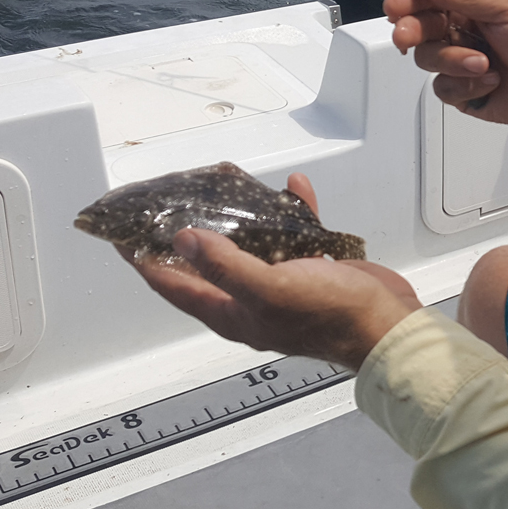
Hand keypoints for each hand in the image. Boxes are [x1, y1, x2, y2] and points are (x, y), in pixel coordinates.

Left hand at [127, 174, 421, 370]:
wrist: (388, 326)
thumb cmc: (327, 314)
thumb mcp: (268, 289)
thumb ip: (223, 265)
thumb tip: (181, 240)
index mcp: (229, 311)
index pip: (171, 283)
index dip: (142, 258)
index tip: (119, 232)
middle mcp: (248, 299)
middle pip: (205, 260)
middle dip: (187, 228)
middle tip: (173, 195)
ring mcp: (280, 284)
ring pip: (249, 243)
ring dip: (240, 214)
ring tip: (228, 183)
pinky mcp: (310, 270)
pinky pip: (293, 234)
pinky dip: (292, 212)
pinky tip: (294, 189)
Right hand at [384, 0, 507, 142]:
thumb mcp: (507, 7)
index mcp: (469, 2)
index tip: (395, 7)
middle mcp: (459, 29)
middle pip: (417, 27)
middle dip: (412, 32)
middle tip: (407, 38)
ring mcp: (458, 60)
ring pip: (427, 59)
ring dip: (454, 62)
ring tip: (484, 64)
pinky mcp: (461, 89)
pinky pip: (442, 87)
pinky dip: (466, 86)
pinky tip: (490, 81)